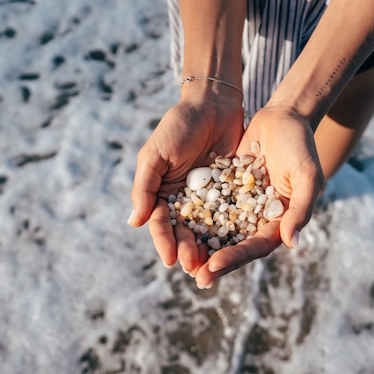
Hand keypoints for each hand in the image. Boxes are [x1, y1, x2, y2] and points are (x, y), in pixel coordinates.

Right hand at [129, 93, 243, 271]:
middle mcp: (185, 201)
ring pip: (209, 230)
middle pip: (185, 233)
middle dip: (189, 251)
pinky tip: (238, 245)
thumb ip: (145, 188)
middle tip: (196, 268)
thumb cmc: (178, 126)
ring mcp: (210, 198)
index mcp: (163, 194)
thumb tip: (134, 223)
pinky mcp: (233, 193)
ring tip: (215, 265)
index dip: (164, 242)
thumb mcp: (155, 154)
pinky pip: (233, 215)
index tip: (170, 260)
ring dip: (210, 249)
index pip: (161, 224)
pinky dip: (234, 231)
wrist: (213, 104)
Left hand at [192, 105, 324, 287]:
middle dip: (214, 262)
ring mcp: (240, 205)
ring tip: (180, 259)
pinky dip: (194, 218)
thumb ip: (301, 209)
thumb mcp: (308, 176)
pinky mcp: (225, 189)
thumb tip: (292, 243)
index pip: (256, 247)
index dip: (235, 258)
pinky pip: (207, 207)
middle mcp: (258, 219)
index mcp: (279, 222)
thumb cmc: (301, 146)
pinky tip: (175, 226)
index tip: (213, 266)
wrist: (284, 117)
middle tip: (195, 277)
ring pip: (217, 231)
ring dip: (201, 245)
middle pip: (234, 246)